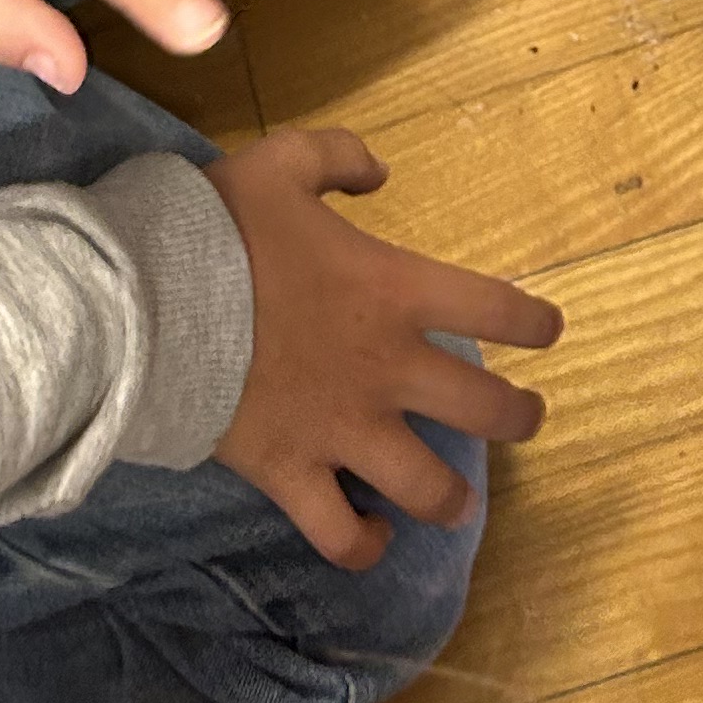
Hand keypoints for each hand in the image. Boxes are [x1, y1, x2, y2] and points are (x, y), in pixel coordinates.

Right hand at [208, 127, 559, 567]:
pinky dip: (360, 545)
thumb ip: (338, 157)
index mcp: (394, 291)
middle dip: (517, 418)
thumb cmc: (222, 228)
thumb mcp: (283, 161)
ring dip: (452, 498)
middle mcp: (385, 369)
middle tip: (527, 418)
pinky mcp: (293, 474)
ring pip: (426, 488)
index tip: (551, 330)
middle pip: (483, 410)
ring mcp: (343, 431)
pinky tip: (370, 538)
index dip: (534, 321)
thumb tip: (380, 171)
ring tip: (460, 503)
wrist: (152, 300)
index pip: (495, 307)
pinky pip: (339, 533)